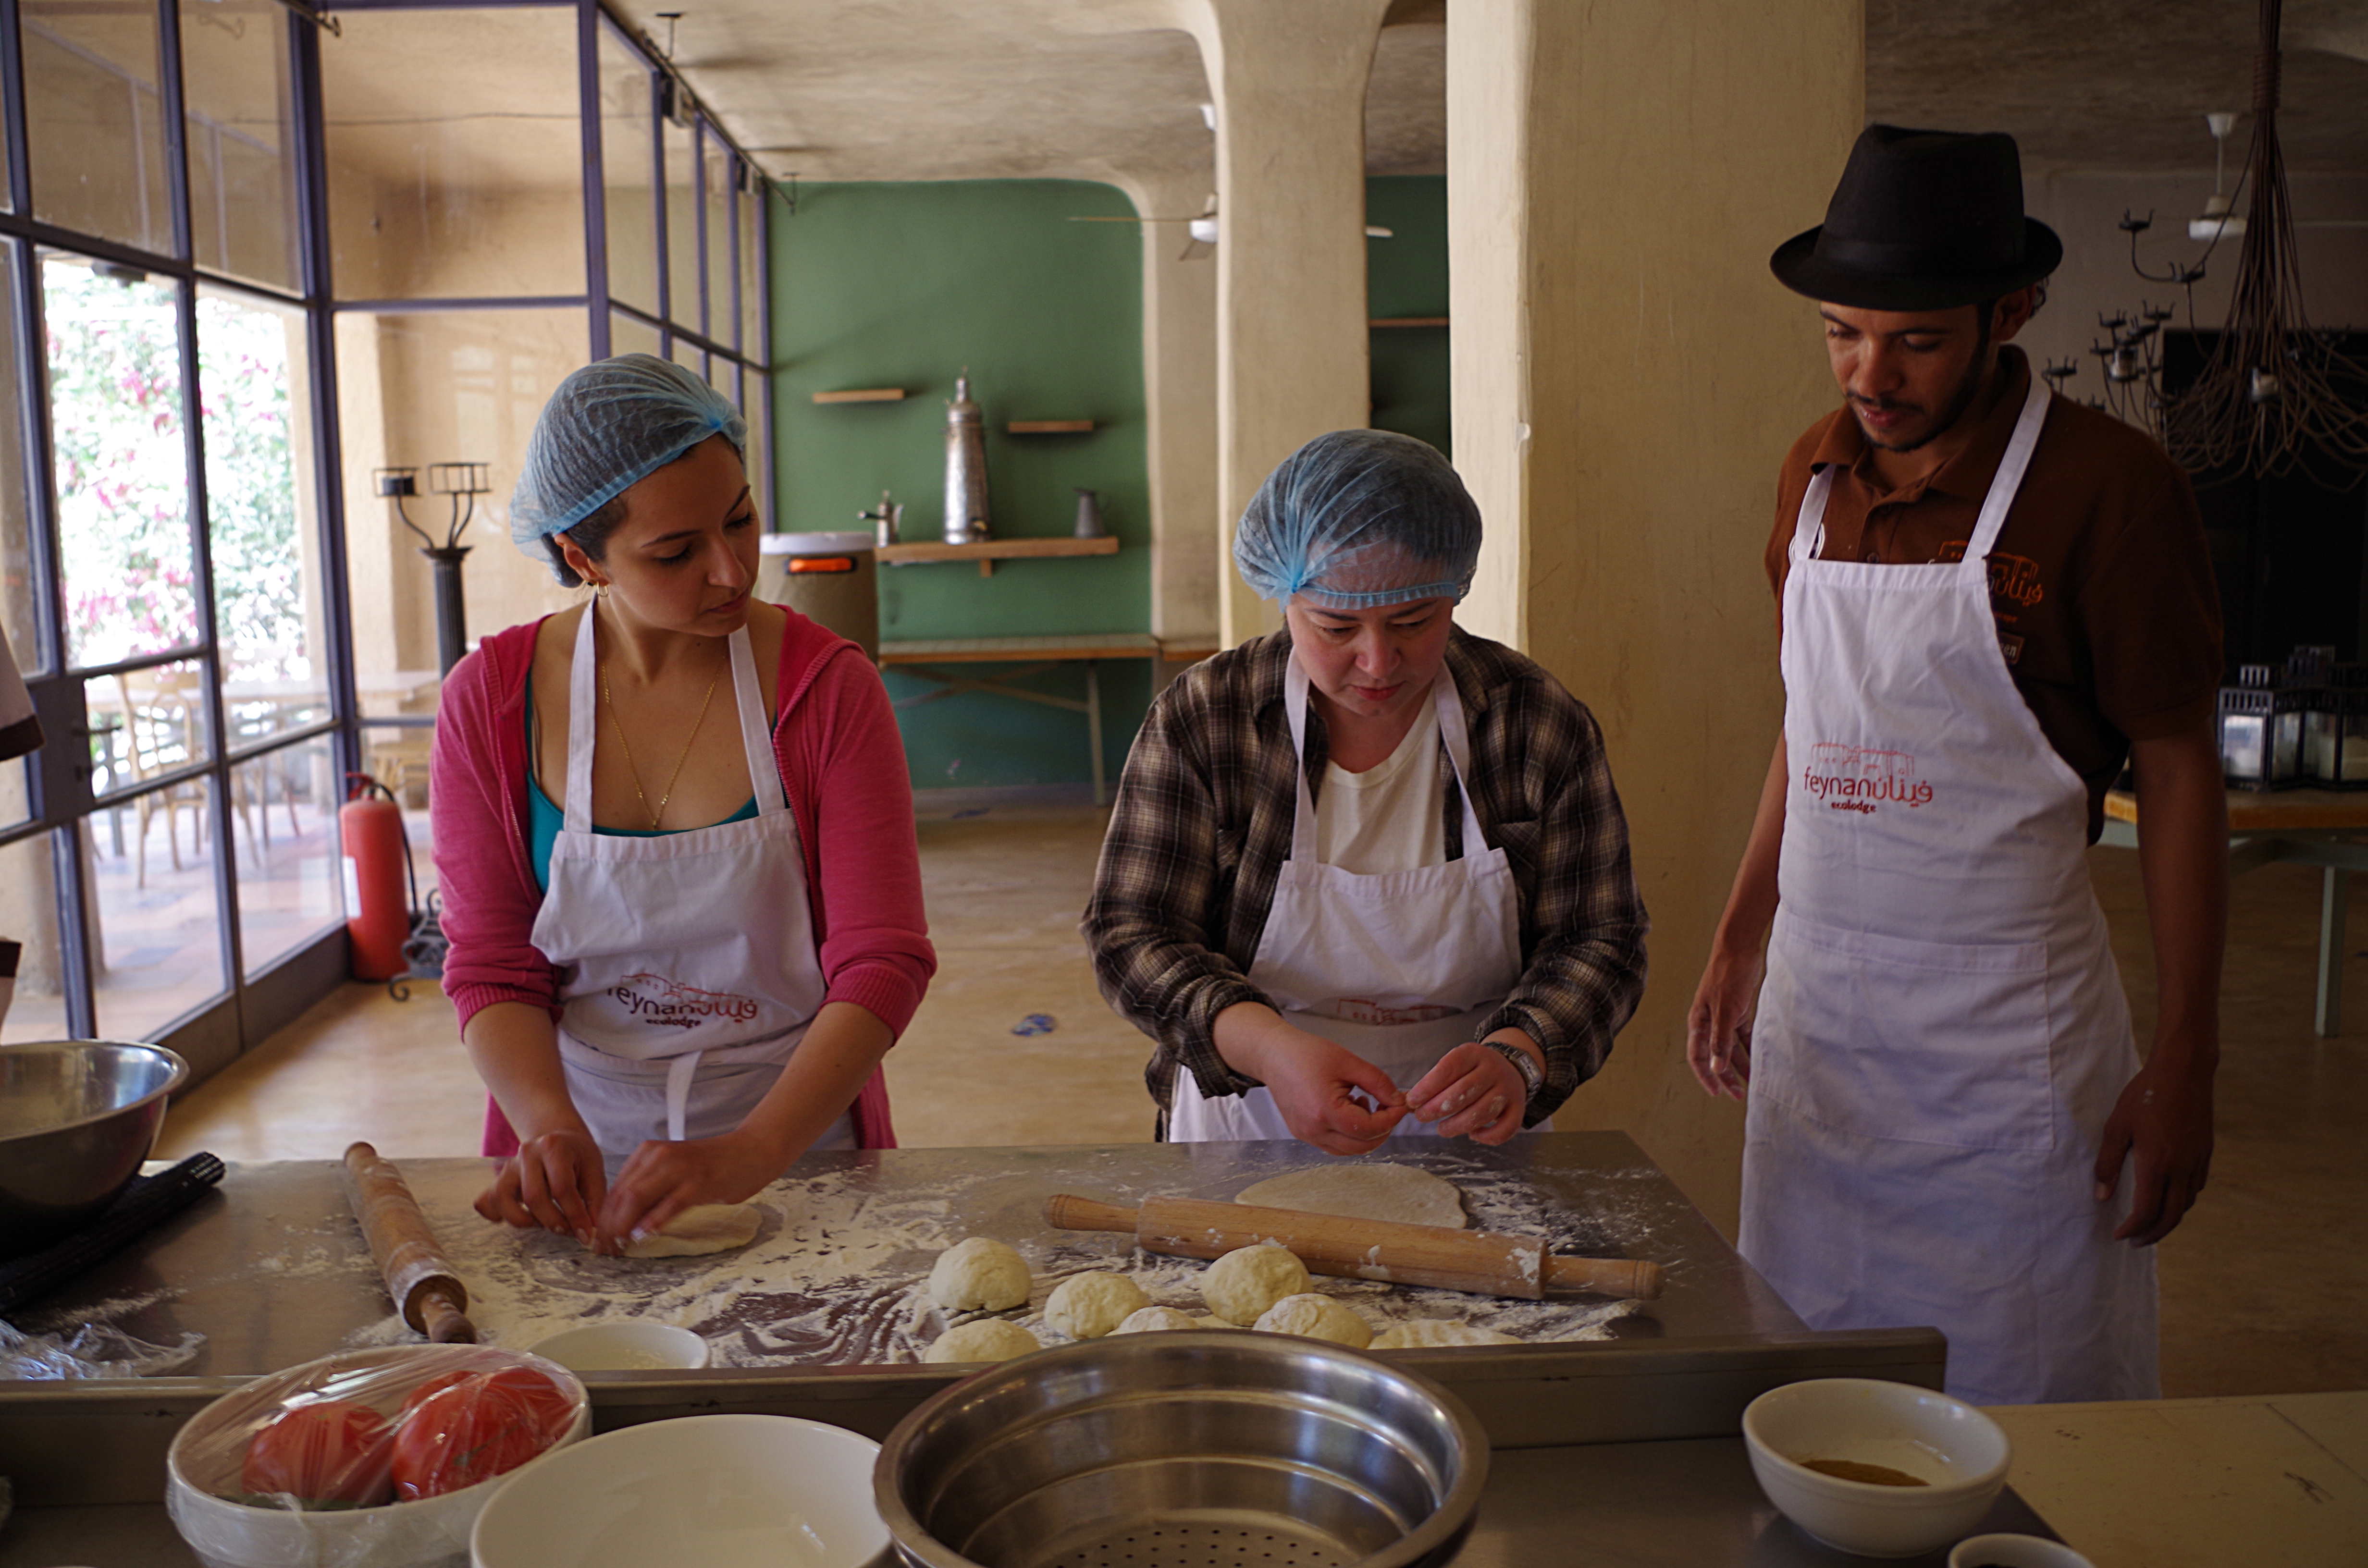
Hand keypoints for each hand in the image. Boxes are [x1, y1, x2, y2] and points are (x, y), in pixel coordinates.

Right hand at [475, 1128, 607, 1247]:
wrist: (559, 1138)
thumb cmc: (578, 1156)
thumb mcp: (594, 1170)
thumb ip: (594, 1201)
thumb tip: (590, 1234)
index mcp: (554, 1146)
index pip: (562, 1188)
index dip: (575, 1216)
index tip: (586, 1234)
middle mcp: (527, 1153)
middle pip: (533, 1196)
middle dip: (553, 1221)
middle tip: (568, 1231)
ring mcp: (509, 1165)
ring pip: (504, 1200)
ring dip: (526, 1221)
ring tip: (546, 1222)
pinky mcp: (498, 1179)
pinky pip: (487, 1202)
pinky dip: (499, 1216)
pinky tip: (522, 1218)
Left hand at [595, 1128, 784, 1247]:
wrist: (751, 1150)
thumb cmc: (713, 1165)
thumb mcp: (674, 1172)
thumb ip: (652, 1190)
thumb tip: (625, 1223)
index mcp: (649, 1153)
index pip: (615, 1189)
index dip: (603, 1218)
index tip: (599, 1241)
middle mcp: (658, 1156)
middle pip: (621, 1196)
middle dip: (608, 1227)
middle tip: (605, 1250)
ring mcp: (679, 1167)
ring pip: (637, 1199)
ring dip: (623, 1227)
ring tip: (619, 1248)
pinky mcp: (698, 1181)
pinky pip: (668, 1205)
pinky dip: (652, 1223)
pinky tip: (643, 1237)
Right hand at [1253, 1028, 1408, 1154]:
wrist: (1274, 1055)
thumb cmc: (1307, 1053)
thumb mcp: (1349, 1062)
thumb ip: (1378, 1083)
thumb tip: (1398, 1101)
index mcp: (1325, 1111)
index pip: (1369, 1129)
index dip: (1391, 1118)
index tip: (1401, 1103)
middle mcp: (1314, 1130)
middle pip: (1361, 1146)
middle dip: (1382, 1129)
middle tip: (1388, 1105)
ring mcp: (1306, 1135)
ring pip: (1349, 1150)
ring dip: (1365, 1134)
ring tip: (1363, 1104)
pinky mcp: (1303, 1134)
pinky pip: (1334, 1145)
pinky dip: (1349, 1135)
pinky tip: (1349, 1110)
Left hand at [1406, 1042, 1527, 1144]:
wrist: (1510, 1068)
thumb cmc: (1472, 1071)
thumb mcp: (1456, 1064)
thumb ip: (1435, 1080)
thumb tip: (1411, 1102)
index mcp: (1473, 1053)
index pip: (1449, 1068)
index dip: (1428, 1087)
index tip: (1412, 1101)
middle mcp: (1493, 1069)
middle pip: (1464, 1092)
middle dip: (1437, 1108)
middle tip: (1422, 1117)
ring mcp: (1508, 1089)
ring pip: (1483, 1112)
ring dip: (1458, 1125)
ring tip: (1442, 1129)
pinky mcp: (1519, 1108)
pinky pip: (1506, 1128)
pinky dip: (1487, 1137)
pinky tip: (1472, 1135)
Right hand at [1686, 942, 1762, 1099]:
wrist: (1740, 948)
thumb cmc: (1728, 975)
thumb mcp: (1726, 1011)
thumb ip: (1721, 1040)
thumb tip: (1717, 1068)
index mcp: (1698, 1021)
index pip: (1698, 1056)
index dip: (1706, 1076)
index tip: (1717, 1092)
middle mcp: (1709, 1021)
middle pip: (1715, 1055)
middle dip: (1725, 1076)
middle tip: (1737, 1095)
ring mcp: (1724, 1016)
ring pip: (1730, 1048)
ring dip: (1740, 1065)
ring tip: (1752, 1083)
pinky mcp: (1739, 1011)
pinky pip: (1742, 1037)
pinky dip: (1749, 1049)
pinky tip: (1759, 1060)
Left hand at [2094, 1058, 2213, 1245]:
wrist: (2184, 1071)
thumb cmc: (2144, 1095)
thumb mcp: (2117, 1127)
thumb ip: (2108, 1163)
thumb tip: (2101, 1195)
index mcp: (2156, 1165)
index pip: (2146, 1212)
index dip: (2132, 1229)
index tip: (2118, 1235)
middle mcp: (2181, 1169)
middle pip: (2170, 1216)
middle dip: (2152, 1234)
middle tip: (2135, 1242)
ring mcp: (2197, 1161)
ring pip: (2186, 1204)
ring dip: (2169, 1220)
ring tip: (2150, 1225)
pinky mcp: (2206, 1152)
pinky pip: (2196, 1187)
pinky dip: (2182, 1201)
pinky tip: (2170, 1197)